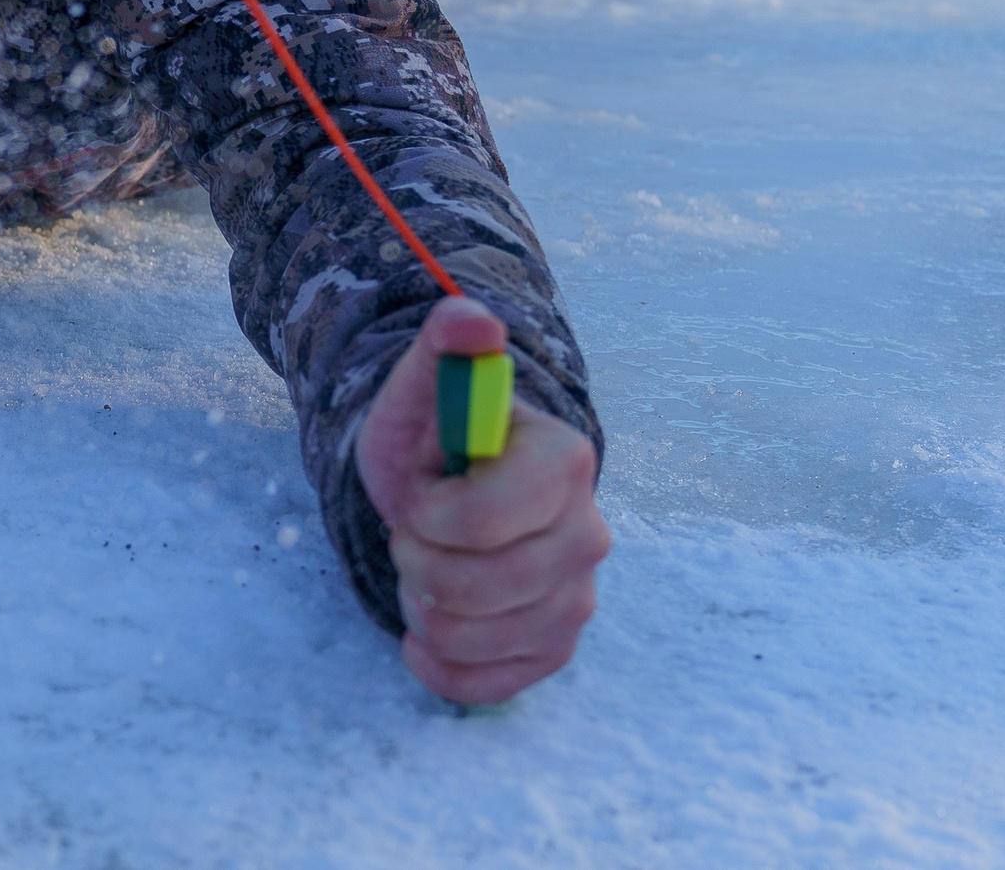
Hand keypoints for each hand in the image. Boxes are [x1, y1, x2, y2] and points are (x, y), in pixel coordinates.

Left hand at [358, 296, 610, 704]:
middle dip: (416, 557)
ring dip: (419, 603)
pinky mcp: (553, 648)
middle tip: (416, 529)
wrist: (442, 492)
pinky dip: (434, 662)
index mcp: (565, 462)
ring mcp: (576, 598)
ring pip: (470, 636)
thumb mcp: (421, 388)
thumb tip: (471, 318)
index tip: (419, 494)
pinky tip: (425, 627)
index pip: (485, 520)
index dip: (428, 515)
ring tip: (425, 564)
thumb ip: (443, 345)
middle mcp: (588, 533)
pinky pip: (482, 685)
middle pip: (472, 586)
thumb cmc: (431, 439)